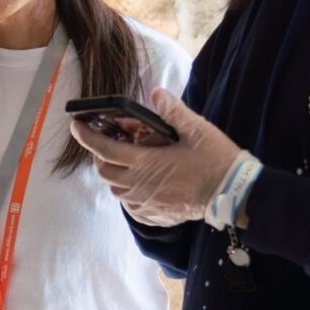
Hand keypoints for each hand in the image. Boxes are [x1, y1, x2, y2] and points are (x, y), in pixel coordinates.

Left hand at [67, 89, 245, 226]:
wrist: (233, 193)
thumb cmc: (216, 160)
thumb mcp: (197, 129)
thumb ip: (173, 111)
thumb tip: (156, 93)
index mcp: (146, 162)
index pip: (104, 148)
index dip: (86, 135)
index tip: (76, 124)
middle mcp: (140, 185)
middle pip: (104, 170)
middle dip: (100, 154)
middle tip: (108, 141)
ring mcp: (145, 203)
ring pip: (115, 189)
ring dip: (114, 173)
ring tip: (127, 161)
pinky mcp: (153, 215)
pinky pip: (129, 205)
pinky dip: (128, 192)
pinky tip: (141, 182)